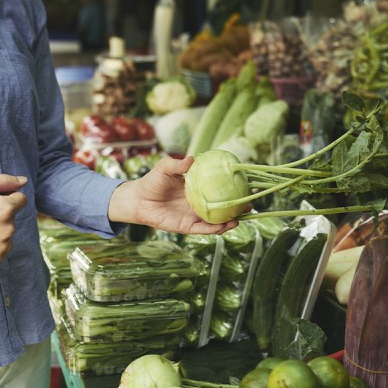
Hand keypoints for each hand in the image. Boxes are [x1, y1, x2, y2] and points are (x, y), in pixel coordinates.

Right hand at [0, 174, 27, 264]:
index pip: (21, 199)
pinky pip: (4, 246)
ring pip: (8, 231)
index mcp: (6, 208)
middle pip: (13, 216)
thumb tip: (24, 181)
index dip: (7, 198)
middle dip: (1, 213)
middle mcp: (8, 228)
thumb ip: (3, 181)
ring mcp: (3, 244)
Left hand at [108, 156, 239, 234]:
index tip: (247, 184)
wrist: (138, 200)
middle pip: (223, 206)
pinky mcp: (187, 227)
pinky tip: (226, 226)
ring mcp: (195, 215)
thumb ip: (177, 164)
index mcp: (198, 188)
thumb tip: (191, 159)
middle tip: (250, 202)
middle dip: (238, 206)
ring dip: (230, 220)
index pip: (219, 187)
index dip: (233, 187)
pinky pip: (204, 229)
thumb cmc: (152, 181)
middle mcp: (199, 203)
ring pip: (217, 220)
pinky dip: (216, 229)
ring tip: (241, 216)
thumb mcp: (165, 168)